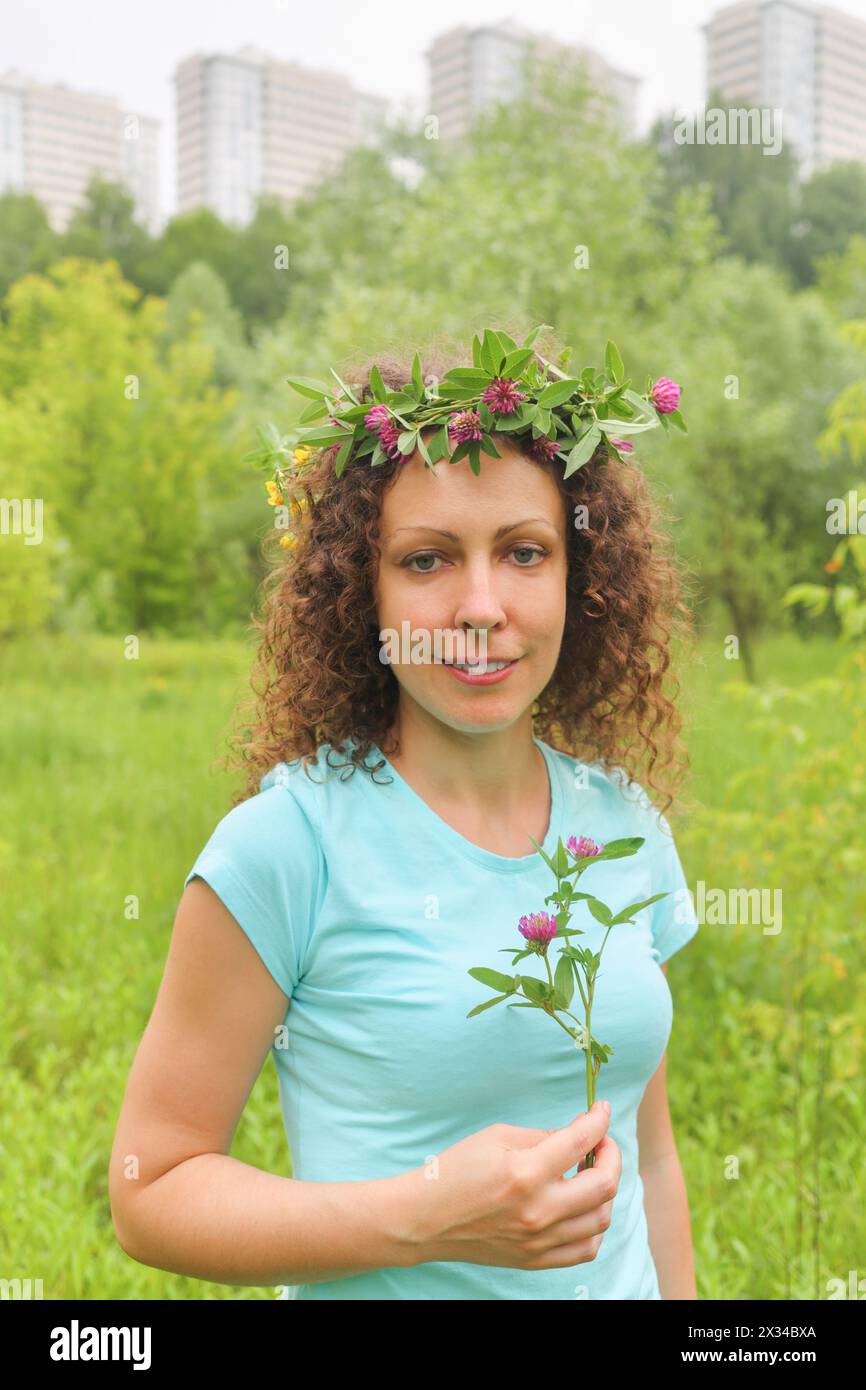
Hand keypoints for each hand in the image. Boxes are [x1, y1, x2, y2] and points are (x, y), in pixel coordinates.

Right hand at [411, 1100, 620, 1269]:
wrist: (424, 1219)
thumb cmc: (455, 1170)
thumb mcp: (496, 1138)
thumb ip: (543, 1136)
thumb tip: (579, 1134)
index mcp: (525, 1172)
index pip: (581, 1142)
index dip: (599, 1120)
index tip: (603, 1110)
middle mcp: (538, 1210)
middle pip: (604, 1185)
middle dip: (611, 1155)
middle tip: (601, 1142)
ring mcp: (539, 1240)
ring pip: (601, 1219)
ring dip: (605, 1190)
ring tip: (589, 1173)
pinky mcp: (535, 1260)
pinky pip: (586, 1249)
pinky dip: (593, 1226)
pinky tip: (581, 1207)